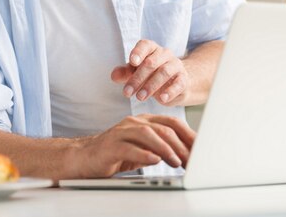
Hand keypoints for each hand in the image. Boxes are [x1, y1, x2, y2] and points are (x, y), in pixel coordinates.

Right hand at [79, 114, 194, 176]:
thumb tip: (187, 155)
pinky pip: (129, 148)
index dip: (188, 135)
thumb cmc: (115, 154)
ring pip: (147, 135)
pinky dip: (143, 154)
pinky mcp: (110, 146)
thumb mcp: (142, 150)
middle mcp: (133, 123)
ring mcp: (121, 133)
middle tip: (192, 160)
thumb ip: (160, 149)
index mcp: (143, 122)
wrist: (84, 158)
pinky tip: (154, 160)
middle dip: (181, 145)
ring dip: (165, 149)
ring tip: (177, 162)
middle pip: (162, 128)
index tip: (202, 149)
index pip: (171, 123)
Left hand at [111, 39, 188, 104]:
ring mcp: (176, 66)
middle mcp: (164, 54)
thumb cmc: (151, 74)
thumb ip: (124, 73)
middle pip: (150, 63)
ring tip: (140, 97)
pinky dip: (170, 91)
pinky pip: (178, 84)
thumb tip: (114, 76)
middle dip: (137, 78)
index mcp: (151, 49)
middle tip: (127, 93)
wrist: (177, 82)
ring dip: (150, 86)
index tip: (132, 61)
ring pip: (163, 72)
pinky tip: (161, 99)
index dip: (138, 52)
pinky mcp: (184, 79)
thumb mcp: (135, 72)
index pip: (145, 45)